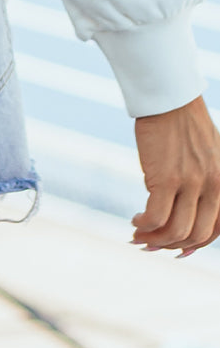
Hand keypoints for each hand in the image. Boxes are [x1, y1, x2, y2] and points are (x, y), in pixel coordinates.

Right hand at [131, 93, 219, 256]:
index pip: (215, 230)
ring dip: (154, 239)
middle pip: (196, 236)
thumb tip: (184, 210)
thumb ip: (206, 183)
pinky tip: (135, 220)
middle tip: (151, 244)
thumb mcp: (209, 156)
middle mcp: (213, 186)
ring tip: (138, 233)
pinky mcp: (166, 178)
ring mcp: (191, 183)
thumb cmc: (184, 124)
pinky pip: (156, 216)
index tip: (176, 250)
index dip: (195, 245)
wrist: (169, 97)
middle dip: (171, 246)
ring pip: (175, 231)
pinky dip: (144, 225)